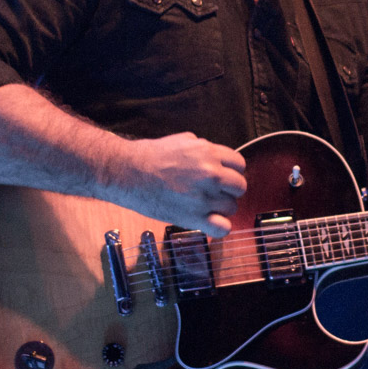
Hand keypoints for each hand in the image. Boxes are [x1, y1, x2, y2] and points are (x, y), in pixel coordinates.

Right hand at [108, 132, 246, 238]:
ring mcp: (204, 197)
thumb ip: (202, 148)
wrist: (128, 172)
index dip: (231, 171)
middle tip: (214, 192)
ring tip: (205, 206)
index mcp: (209, 153)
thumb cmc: (149, 156)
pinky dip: (219, 227)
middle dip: (229, 190)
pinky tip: (209, 222)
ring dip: (221, 208)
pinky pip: (223, 228)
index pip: (239, 164)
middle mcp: (211, 174)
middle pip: (239, 187)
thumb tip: (211, 153)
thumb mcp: (181, 140)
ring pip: (232, 207)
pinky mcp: (194, 217)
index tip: (223, 177)